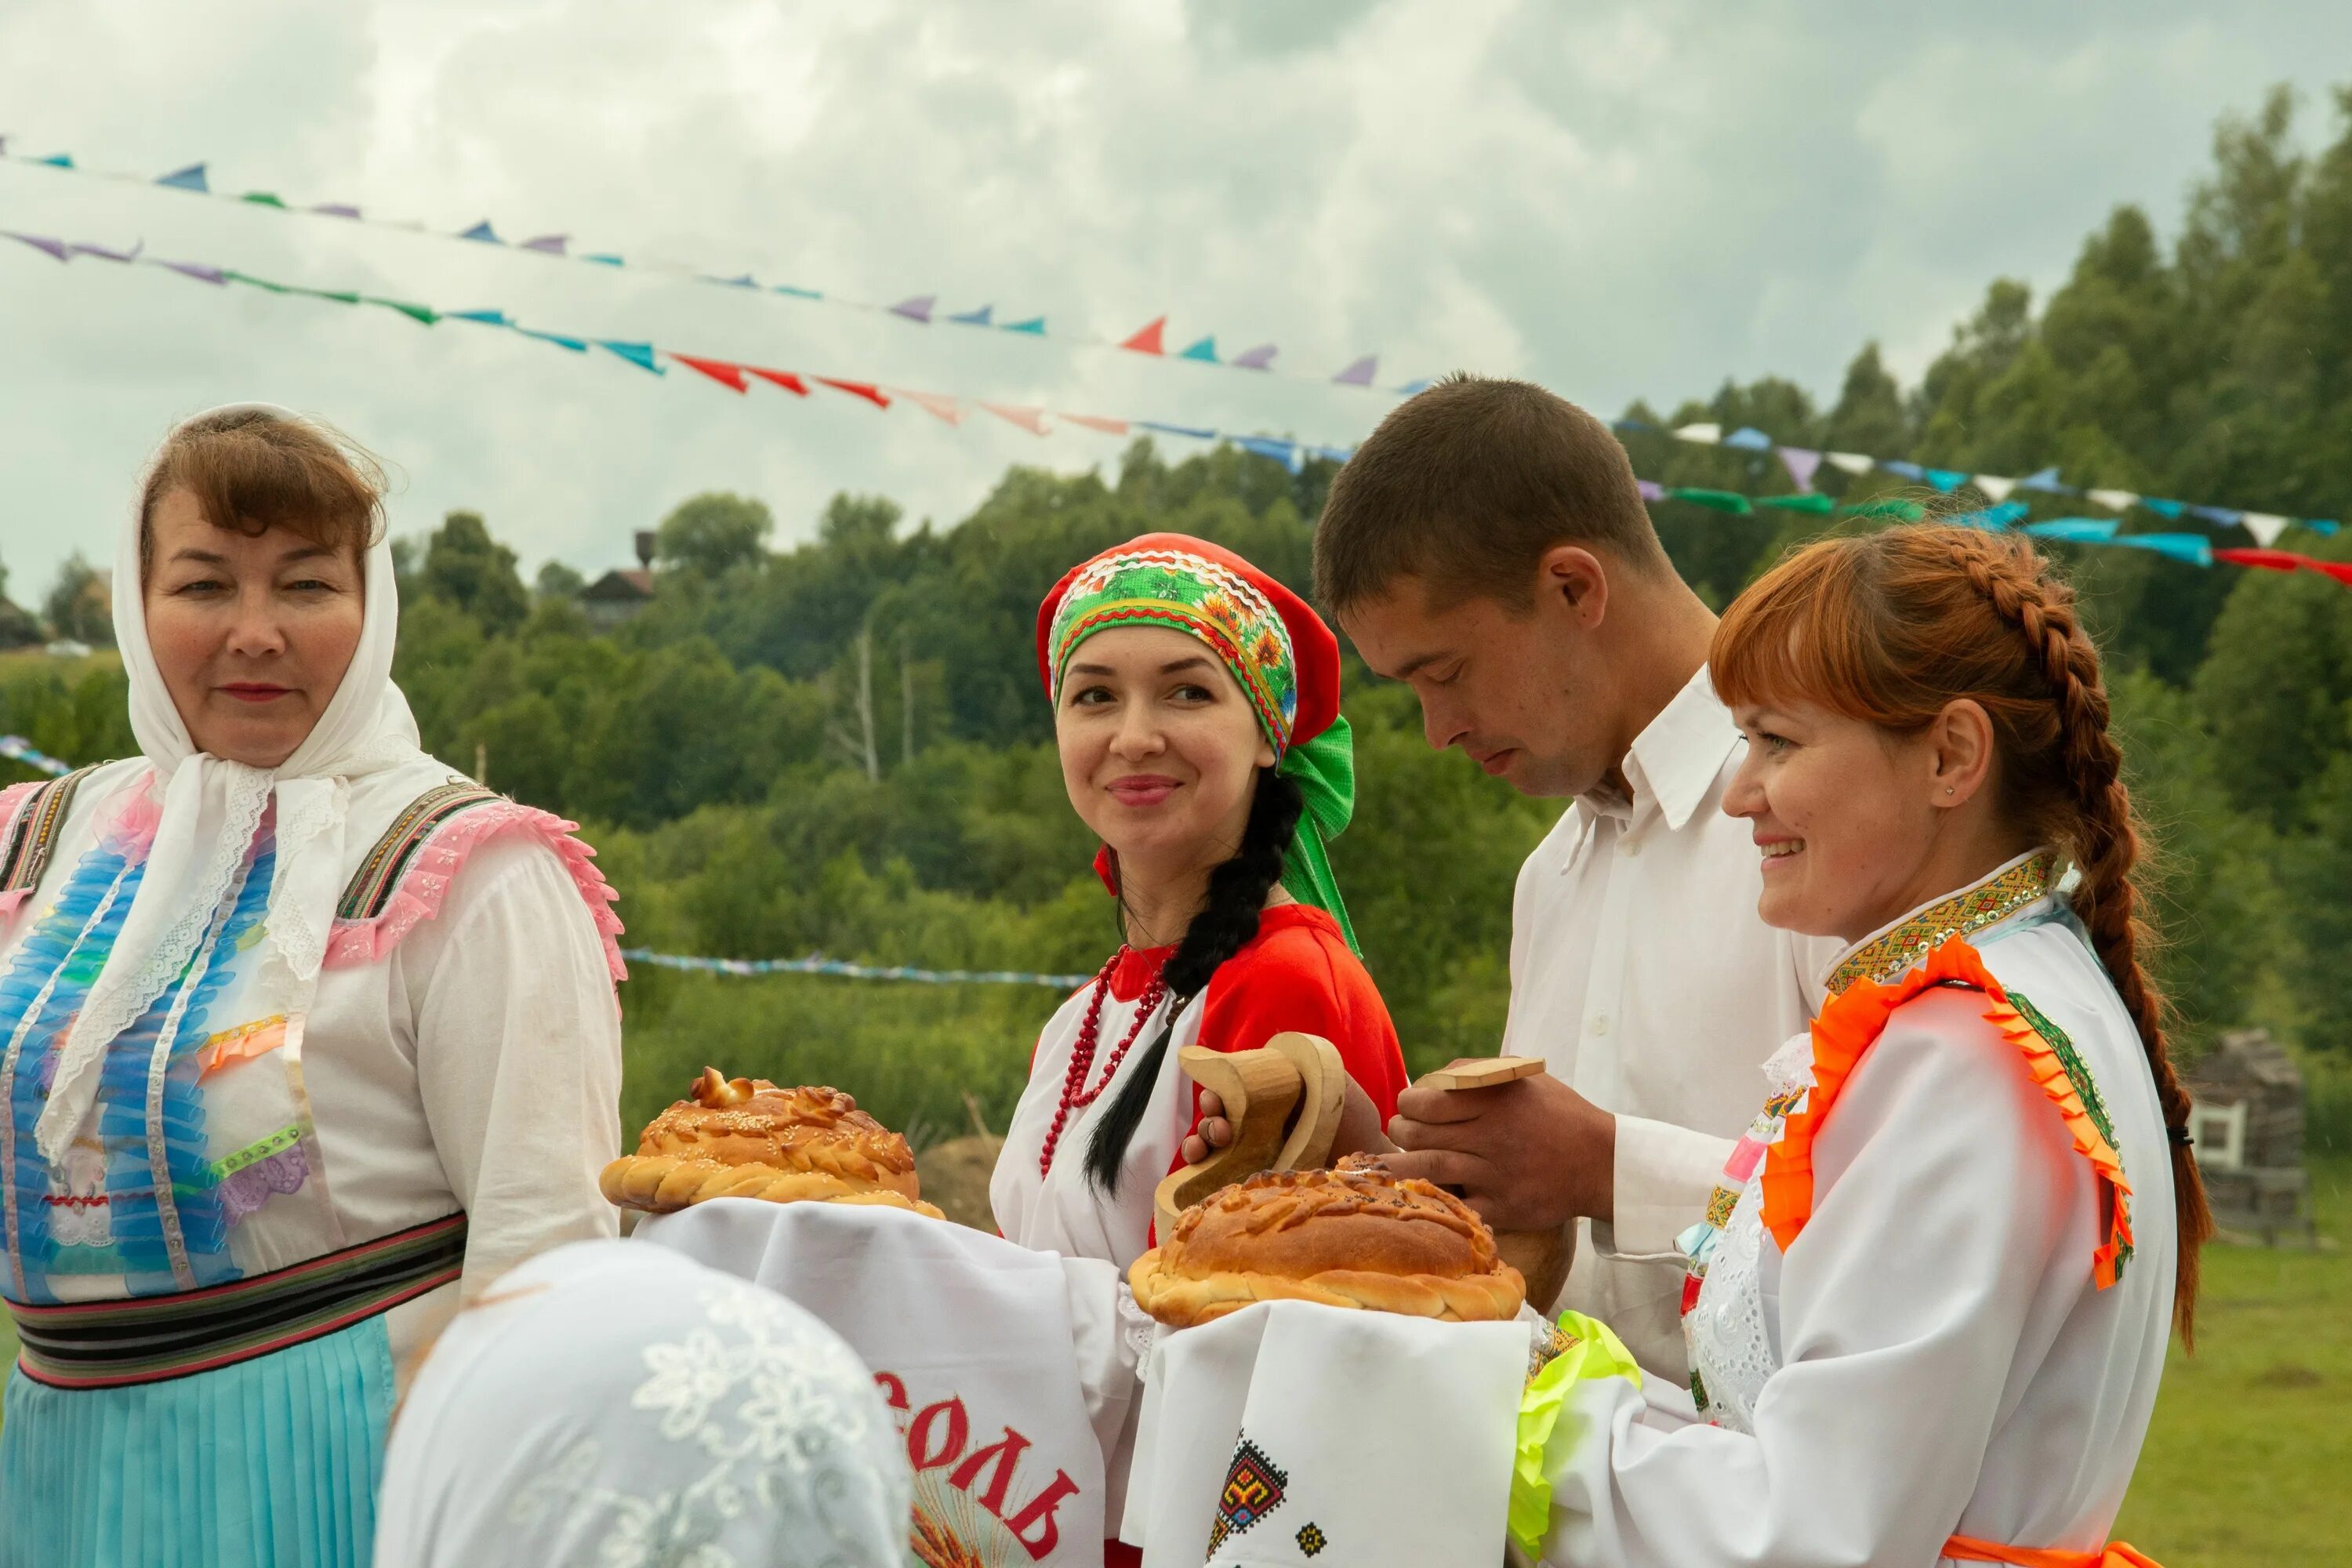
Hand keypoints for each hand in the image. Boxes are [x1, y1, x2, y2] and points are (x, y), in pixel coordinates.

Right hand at [1176, 1077, 1395, 1165]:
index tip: (1215, 1097)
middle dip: (1207, 1119)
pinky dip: (1202, 1173)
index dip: (1216, 1092)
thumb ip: (1306, 1064)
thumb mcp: (1334, 1084)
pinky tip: (1198, 1168)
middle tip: (1220, 1126)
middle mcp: (1256, 1129)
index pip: (1229, 1094)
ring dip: (1198, 1144)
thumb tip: (1269, 1048)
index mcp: (1268, 1103)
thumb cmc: (1355, 1122)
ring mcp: (1254, 1160)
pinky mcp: (1257, 1186)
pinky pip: (1221, 1181)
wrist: (1372, 1163)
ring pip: (1212, 1150)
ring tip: (1204, 1146)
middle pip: (1216, 1121)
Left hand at [1380, 1064, 1613, 1231]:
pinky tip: (1419, 1195)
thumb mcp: (1523, 1079)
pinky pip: (1455, 1207)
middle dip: (1400, 1132)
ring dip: (1399, 1167)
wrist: (1601, 1163)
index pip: (1427, 1102)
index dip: (1408, 1104)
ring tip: (1389, 1164)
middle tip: (1400, 1132)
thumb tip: (1429, 1080)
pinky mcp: (1502, 1207)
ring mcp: (1496, 1174)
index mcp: (1494, 1101)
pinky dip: (1432, 1201)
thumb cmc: (1558, 1114)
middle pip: (1420, 1135)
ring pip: (1427, 1169)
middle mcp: (1492, 1136)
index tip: (1408, 1106)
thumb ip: (1476, 1073)